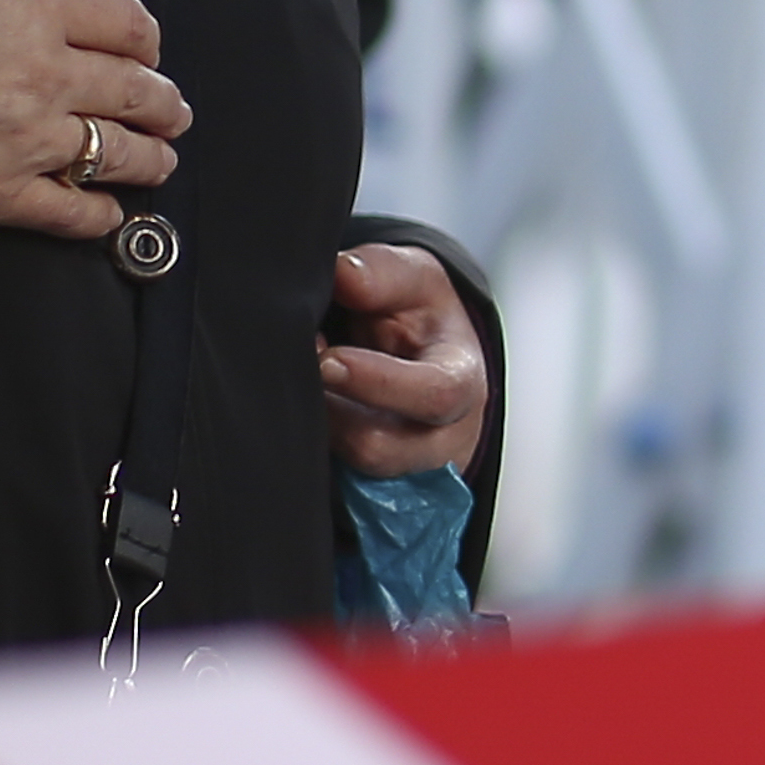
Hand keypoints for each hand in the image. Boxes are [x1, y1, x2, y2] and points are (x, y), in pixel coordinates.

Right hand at [0, 0, 190, 240]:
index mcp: (40, 9)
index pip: (124, 21)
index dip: (144, 36)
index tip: (147, 48)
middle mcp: (49, 76)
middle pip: (134, 91)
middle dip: (162, 102)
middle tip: (173, 110)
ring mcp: (28, 139)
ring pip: (115, 153)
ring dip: (149, 158)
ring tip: (162, 161)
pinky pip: (67, 211)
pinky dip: (98, 215)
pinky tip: (111, 215)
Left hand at [322, 243, 489, 476]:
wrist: (421, 356)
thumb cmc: (421, 318)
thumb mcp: (415, 279)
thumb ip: (383, 272)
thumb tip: (345, 275)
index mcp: (462, 381)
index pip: (435, 395)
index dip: (377, 381)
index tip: (328, 358)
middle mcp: (441, 438)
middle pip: (379, 450)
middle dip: (327, 408)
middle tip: (306, 364)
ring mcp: (404, 472)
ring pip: (343, 470)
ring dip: (313, 426)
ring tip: (306, 382)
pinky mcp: (369, 491)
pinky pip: (327, 485)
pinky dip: (306, 446)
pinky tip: (303, 411)